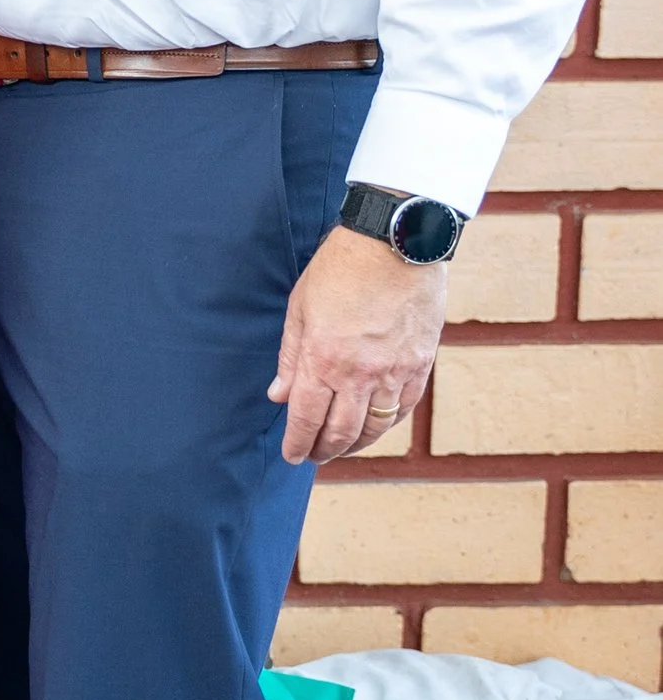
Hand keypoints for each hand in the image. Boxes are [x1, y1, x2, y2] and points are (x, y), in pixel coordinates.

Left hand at [270, 226, 446, 466]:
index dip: (297, 443)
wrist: (394, 243)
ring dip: (357, 444)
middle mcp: (360, 374)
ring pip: (376, 427)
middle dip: (325, 451)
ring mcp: (395, 371)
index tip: (291, 455)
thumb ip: (291, 358)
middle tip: (315, 456)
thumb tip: (279, 396)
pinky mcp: (421, 363)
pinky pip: (404, 408)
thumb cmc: (341, 269)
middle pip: (341, 432)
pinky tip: (377, 426)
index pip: (307, 418)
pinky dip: (388, 424)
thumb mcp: (300, 309)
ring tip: (343, 448)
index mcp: (324, 360)